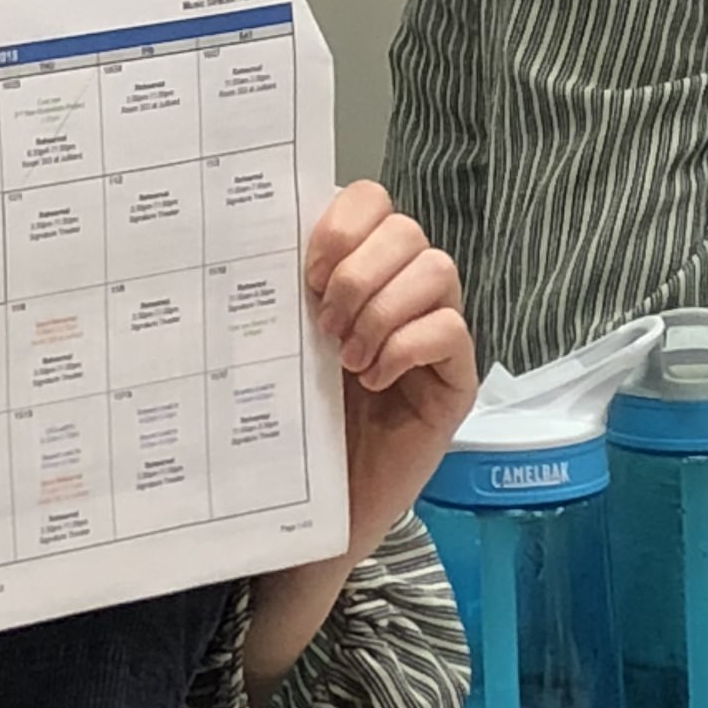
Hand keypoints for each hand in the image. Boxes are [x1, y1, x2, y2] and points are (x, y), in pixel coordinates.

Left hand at [307, 179, 476, 560]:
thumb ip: (281, 293)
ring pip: (436, 270)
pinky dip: (406, 346)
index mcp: (359, 273)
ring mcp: (435, 335)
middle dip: (358, 273)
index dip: (342, 223)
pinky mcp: (456, 379)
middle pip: (407, 231)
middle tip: (324, 324)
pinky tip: (374, 379)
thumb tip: (251, 241)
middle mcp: (404, 294)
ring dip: (382, 309)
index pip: (371, 201)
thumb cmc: (297, 423)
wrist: (315, 506)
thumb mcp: (282, 346)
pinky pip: (451, 330)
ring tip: (347, 356)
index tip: (305, 270)